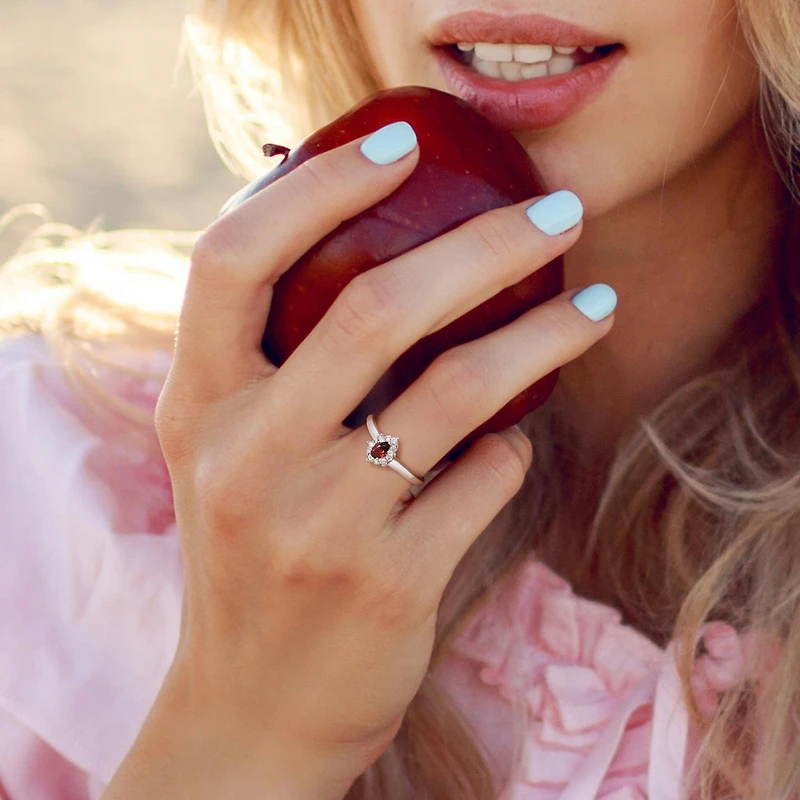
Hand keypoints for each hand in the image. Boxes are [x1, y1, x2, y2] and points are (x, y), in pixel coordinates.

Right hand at [103, 125, 613, 798]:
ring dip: (548, 335)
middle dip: (487, 244)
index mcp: (196, 407)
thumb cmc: (250, 555)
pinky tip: (510, 447)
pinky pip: (487, 477)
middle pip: (375, 308)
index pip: (232, 260)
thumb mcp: (230, 452)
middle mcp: (244, 456)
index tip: (400, 142)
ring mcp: (316, 524)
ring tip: (599, 302)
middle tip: (561, 212)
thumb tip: (391, 257)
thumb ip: (277, 365)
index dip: (315, 187)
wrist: (251, 705)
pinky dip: (514, 447)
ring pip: (461, 390)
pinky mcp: (387, 582)